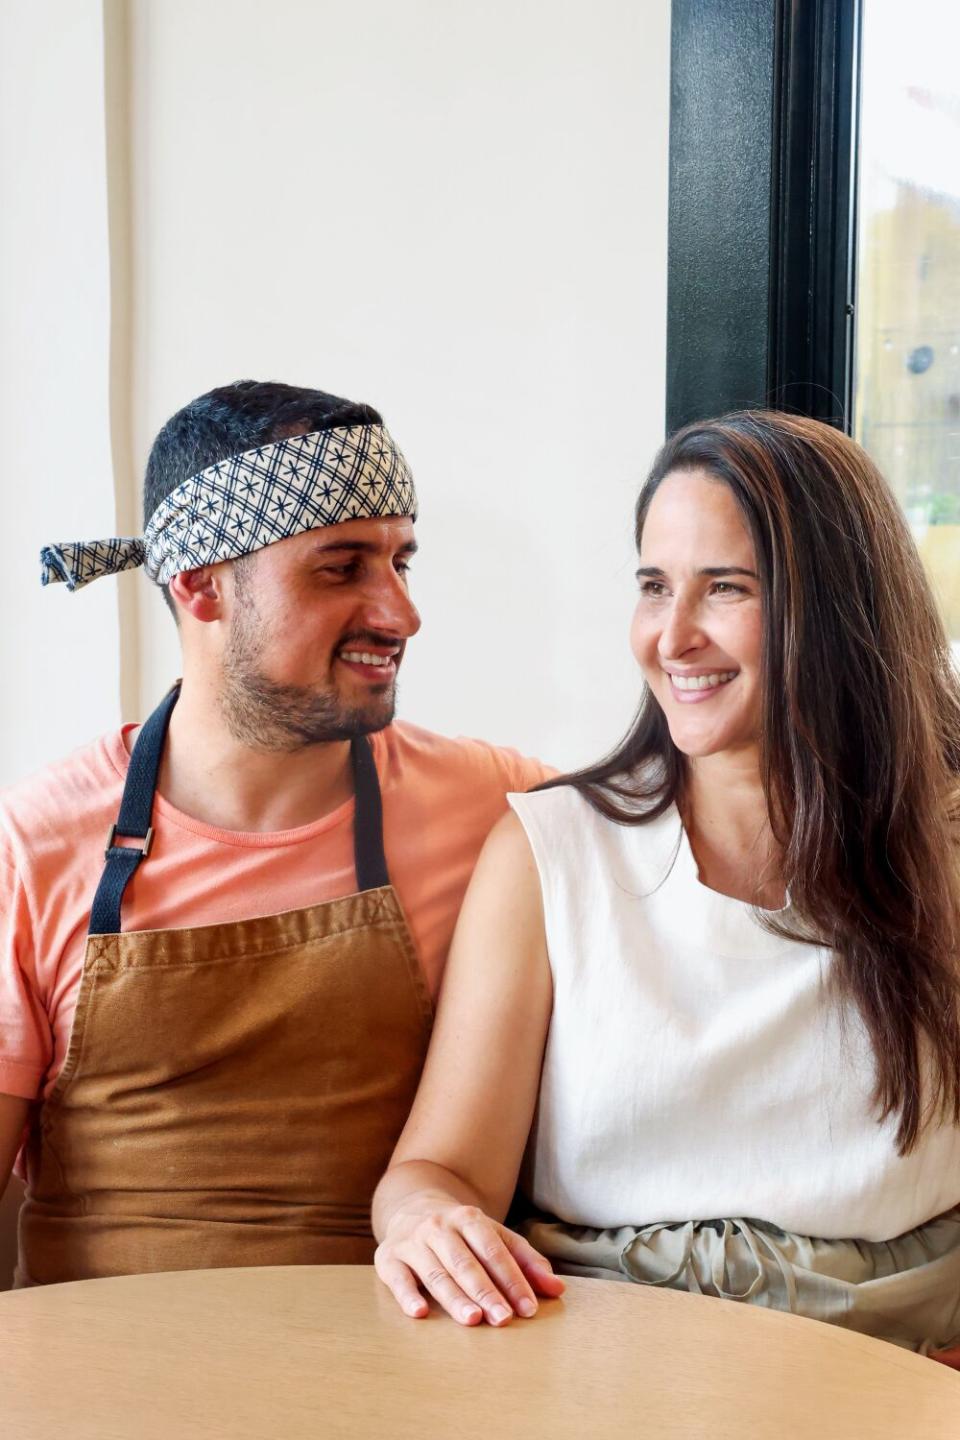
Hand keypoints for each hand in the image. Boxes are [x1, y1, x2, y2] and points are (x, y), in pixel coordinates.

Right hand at [375, 1201, 564, 1324]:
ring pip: (436, 1273)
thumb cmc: (462, 1232)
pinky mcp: (388, 1257)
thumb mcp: (493, 1235)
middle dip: (486, 1292)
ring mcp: (412, 1241)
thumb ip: (525, 1261)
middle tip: (503, 1319)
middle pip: (465, 1263)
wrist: (411, 1206)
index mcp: (468, 1219)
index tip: (528, 1308)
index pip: (494, 1251)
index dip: (512, 1280)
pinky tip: (420, 1313)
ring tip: (472, 1320)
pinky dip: (407, 1295)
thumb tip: (557, 1289)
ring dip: (454, 1298)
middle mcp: (439, 1227)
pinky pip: (397, 1278)